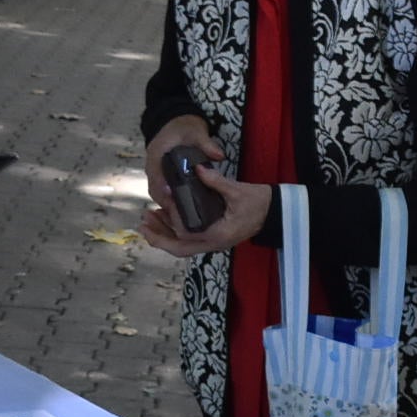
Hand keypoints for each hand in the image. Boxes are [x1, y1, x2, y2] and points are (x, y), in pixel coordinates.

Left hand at [140, 164, 271, 258]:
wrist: (275, 213)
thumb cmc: (260, 203)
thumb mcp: (238, 190)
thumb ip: (216, 181)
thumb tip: (197, 168)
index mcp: (219, 235)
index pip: (188, 234)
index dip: (174, 220)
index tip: (167, 202)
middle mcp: (213, 243)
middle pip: (179, 249)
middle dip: (158, 238)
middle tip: (142, 224)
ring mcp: (212, 243)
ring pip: (182, 246)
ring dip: (163, 235)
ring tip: (147, 220)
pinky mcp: (212, 237)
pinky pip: (188, 240)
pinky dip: (174, 232)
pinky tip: (164, 218)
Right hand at [142, 113, 222, 207]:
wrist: (175, 121)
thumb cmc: (183, 127)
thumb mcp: (196, 132)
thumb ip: (207, 144)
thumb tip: (219, 156)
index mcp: (157, 154)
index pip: (156, 177)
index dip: (164, 190)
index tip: (174, 199)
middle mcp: (153, 166)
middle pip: (155, 190)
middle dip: (167, 203)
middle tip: (184, 214)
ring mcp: (155, 172)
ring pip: (158, 193)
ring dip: (169, 204)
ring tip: (185, 216)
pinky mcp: (161, 176)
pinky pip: (163, 192)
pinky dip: (171, 200)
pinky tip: (185, 208)